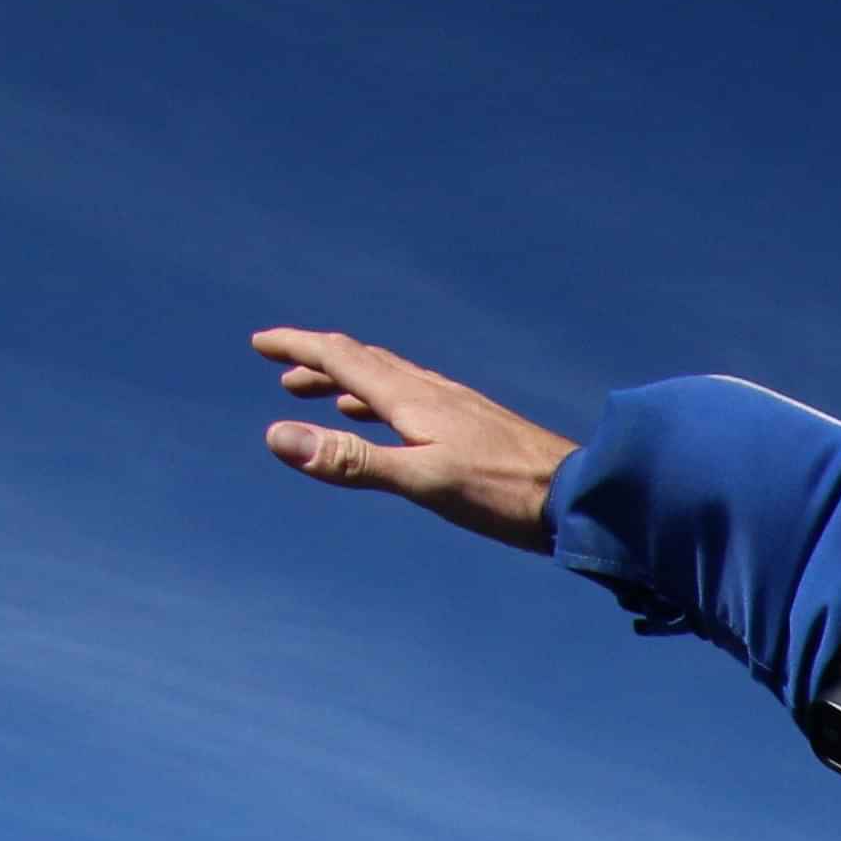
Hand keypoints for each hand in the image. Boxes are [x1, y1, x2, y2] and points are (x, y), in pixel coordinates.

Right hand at [251, 328, 572, 551]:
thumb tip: (278, 435)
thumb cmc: (503, 493)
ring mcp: (457, 407)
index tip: (261, 343)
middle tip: (283, 372)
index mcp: (411, 398)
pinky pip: (418, 401)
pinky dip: (387, 403)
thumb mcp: (421, 480)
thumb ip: (353, 459)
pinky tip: (396, 424)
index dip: (298, 348)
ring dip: (352, 384)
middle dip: (319, 363)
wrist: (579, 497)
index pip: (342, 357)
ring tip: (326, 398)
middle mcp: (432, 392)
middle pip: (365, 363)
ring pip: (392, 381)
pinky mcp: (477, 426)